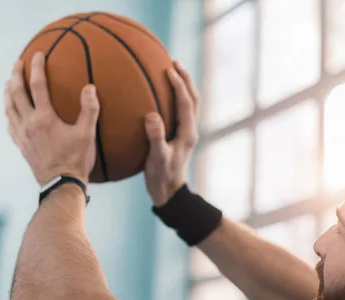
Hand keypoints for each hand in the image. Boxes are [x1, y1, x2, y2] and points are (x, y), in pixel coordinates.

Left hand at [5, 52, 99, 185]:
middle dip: (15, 75)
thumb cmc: (76, 159)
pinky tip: (11, 110)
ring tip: (9, 82)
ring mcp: (22, 135)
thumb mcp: (87, 134)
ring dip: (8, 92)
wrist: (61, 184)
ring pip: (9, 108)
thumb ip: (89, 109)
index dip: (37, 68)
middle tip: (17, 62)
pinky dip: (9, 113)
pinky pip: (10, 125)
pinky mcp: (21, 146)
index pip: (38, 86)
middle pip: (17, 93)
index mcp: (45, 118)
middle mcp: (29, 124)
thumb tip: (90, 87)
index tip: (37, 55)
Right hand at [144, 62, 199, 206]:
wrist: (168, 193)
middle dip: (185, 79)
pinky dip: (174, 99)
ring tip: (170, 72)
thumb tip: (151, 115)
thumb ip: (155, 137)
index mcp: (187, 133)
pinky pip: (180, 112)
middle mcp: (190, 131)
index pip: (186, 102)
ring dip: (182, 87)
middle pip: (193, 99)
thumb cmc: (161, 177)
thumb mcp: (156, 158)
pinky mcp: (179, 137)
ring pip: (189, 104)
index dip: (178, 84)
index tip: (168, 69)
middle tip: (173, 62)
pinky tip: (160, 96)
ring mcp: (186, 134)